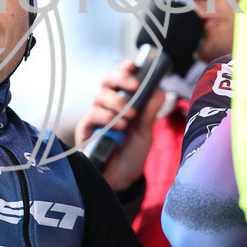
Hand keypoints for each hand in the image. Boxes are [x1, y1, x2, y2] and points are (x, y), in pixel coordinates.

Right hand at [75, 60, 164, 189]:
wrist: (121, 181)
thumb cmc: (131, 156)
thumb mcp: (145, 134)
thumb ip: (150, 113)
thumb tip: (160, 91)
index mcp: (122, 103)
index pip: (120, 79)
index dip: (124, 69)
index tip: (134, 64)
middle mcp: (107, 107)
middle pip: (106, 82)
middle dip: (120, 79)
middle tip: (134, 86)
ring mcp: (95, 118)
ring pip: (100, 96)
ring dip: (117, 102)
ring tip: (130, 116)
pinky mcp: (86, 131)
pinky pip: (92, 115)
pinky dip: (107, 117)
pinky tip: (119, 126)